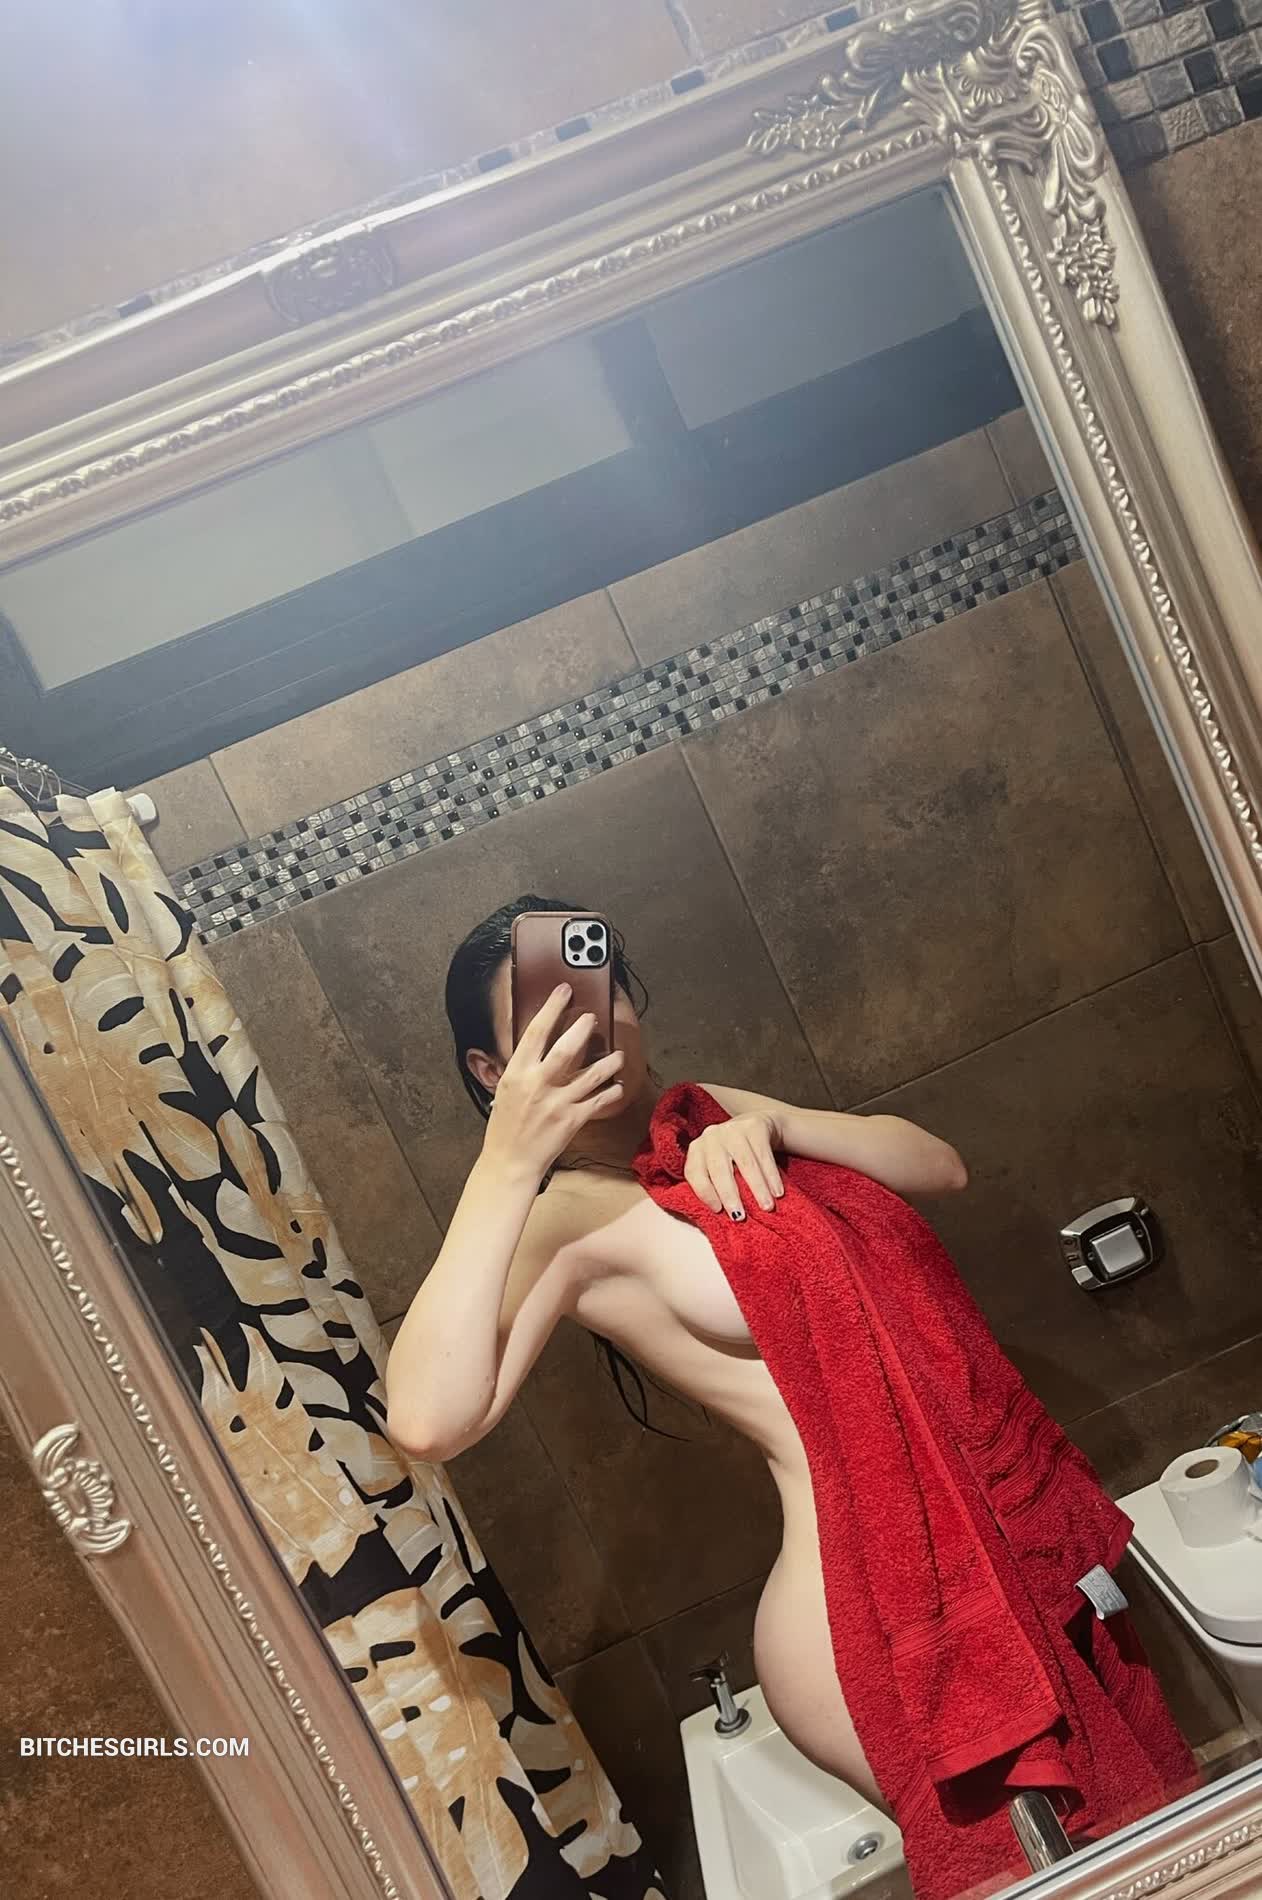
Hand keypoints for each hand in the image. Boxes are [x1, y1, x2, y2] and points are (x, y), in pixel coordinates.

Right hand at [481, 984, 624, 1181]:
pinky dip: (611, 1091)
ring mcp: (557, 1102)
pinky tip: (617, 1085)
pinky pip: (599, 1100)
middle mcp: (538, 1084)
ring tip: (617, 1055)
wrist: (510, 1160)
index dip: (552, 1007)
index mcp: (517, 1072)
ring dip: (609, 1062)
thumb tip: (541, 1044)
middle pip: (567, 1047)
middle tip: (593, 1018)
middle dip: (584, 1028)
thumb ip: (524, 1067)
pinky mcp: (572, 1119)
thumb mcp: (506, 1089)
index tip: (564, 991)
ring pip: (592, 1074)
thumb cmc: (506, 1124)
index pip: (536, 1032)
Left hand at [685, 1112, 784, 1218]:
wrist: (756, 1126)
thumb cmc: (733, 1157)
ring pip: (745, 1163)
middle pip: (719, 1169)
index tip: (718, 1211)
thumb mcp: (719, 1167)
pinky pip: (764, 1155)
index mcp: (697, 1149)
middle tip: (740, 1216)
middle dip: (730, 1194)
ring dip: (758, 1188)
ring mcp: (733, 1128)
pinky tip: (777, 1192)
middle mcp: (711, 1136)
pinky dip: (772, 1176)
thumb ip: (714, 1184)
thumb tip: (720, 1217)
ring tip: (766, 1207)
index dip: (705, 1192)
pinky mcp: (754, 1125)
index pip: (694, 1172)